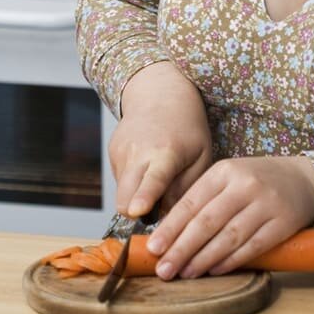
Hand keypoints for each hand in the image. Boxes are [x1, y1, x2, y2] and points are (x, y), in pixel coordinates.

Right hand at [110, 61, 212, 219]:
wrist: (159, 95)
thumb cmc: (187, 129)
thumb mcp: (201, 157)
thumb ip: (187, 189)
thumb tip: (169, 219)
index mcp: (166, 153)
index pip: (153, 180)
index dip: (144, 198)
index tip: (136, 212)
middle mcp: (138, 152)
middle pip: (125, 197)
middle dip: (135, 213)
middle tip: (156, 212)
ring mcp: (121, 152)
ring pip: (122, 193)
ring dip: (137, 197)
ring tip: (158, 179)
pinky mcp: (112, 153)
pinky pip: (120, 181)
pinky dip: (133, 183)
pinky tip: (147, 167)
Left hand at [146, 155, 313, 279]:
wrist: (303, 178)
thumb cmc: (255, 181)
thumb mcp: (228, 178)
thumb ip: (202, 199)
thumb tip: (169, 232)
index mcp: (223, 171)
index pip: (191, 202)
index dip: (170, 227)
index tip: (153, 248)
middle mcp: (244, 185)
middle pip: (206, 221)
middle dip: (181, 248)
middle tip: (164, 269)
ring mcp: (266, 203)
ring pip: (229, 236)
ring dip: (204, 258)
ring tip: (185, 273)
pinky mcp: (284, 222)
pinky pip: (253, 246)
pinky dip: (232, 260)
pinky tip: (215, 270)